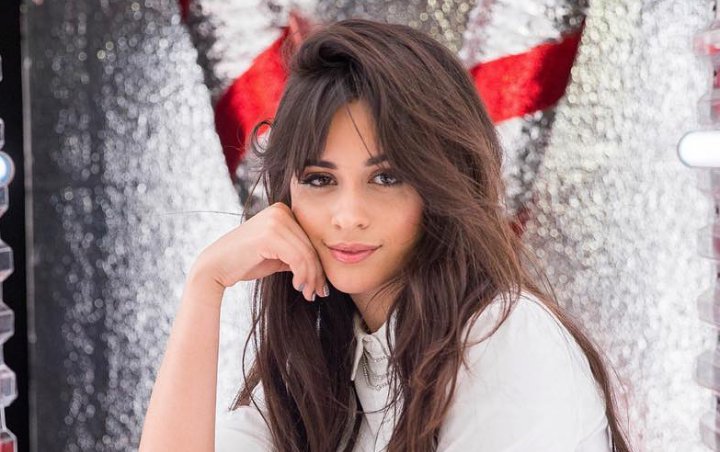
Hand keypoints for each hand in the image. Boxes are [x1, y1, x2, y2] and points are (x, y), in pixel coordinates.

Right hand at [193, 202, 327, 301]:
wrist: (215, 267)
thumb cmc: (245, 262)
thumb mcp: (277, 255)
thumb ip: (296, 253)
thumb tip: (322, 266)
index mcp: (283, 210)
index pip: (310, 239)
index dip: (319, 263)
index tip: (321, 285)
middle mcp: (280, 210)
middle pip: (311, 246)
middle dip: (318, 273)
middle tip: (319, 293)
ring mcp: (275, 220)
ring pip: (306, 254)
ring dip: (311, 278)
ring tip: (309, 294)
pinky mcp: (270, 234)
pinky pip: (297, 258)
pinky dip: (302, 275)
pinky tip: (298, 287)